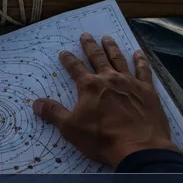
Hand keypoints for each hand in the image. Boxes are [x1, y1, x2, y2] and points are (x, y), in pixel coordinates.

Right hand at [33, 33, 179, 167]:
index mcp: (89, 86)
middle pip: (97, 58)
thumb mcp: (71, 128)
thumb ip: (54, 113)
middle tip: (86, 35)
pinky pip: (143, 70)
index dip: (68, 59)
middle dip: (90, 46)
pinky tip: (138, 53)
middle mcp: (109, 79)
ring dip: (112, 48)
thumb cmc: (102, 138)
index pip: (75, 68)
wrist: (138, 147)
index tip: (63, 52)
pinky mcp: (147, 90)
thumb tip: (36, 103)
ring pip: (119, 59)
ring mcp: (130, 83)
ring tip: (108, 38)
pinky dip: (140, 60)